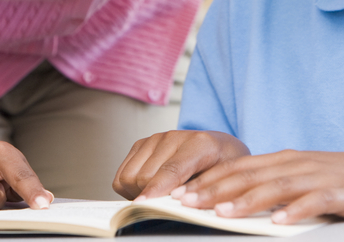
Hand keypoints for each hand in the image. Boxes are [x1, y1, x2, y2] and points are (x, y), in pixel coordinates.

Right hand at [112, 130, 249, 199]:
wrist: (219, 148)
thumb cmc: (221, 168)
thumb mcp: (222, 184)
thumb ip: (200, 193)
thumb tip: (176, 206)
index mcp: (200, 144)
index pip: (171, 170)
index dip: (155, 190)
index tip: (142, 204)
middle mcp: (174, 136)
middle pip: (145, 177)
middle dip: (151, 197)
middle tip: (167, 203)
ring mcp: (155, 138)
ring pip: (130, 177)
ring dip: (138, 192)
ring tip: (160, 194)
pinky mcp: (141, 144)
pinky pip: (122, 175)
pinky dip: (130, 187)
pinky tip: (149, 187)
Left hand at [171, 150, 343, 223]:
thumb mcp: (304, 178)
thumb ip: (273, 183)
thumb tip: (232, 196)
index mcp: (285, 160)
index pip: (239, 167)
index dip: (208, 179)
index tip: (180, 192)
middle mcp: (297, 164)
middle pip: (250, 175)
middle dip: (216, 188)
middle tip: (188, 202)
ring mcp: (319, 176)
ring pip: (277, 186)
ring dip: (247, 199)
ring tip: (223, 212)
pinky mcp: (342, 192)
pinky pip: (315, 201)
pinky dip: (295, 210)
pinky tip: (279, 222)